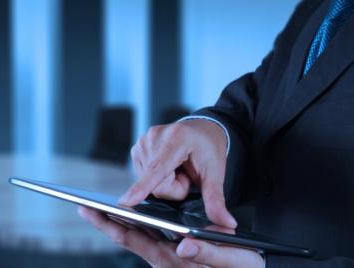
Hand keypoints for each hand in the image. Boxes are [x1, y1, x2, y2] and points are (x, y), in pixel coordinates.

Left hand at [78, 207, 263, 267]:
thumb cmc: (244, 266)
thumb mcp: (232, 259)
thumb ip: (209, 253)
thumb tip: (184, 244)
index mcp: (172, 260)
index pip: (134, 240)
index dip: (111, 224)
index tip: (90, 210)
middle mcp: (164, 260)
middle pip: (128, 239)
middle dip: (105, 222)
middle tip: (84, 207)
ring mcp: (166, 258)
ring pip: (136, 239)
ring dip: (118, 223)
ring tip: (101, 208)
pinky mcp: (172, 255)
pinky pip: (147, 240)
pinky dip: (135, 227)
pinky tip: (131, 217)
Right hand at [120, 119, 236, 227]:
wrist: (202, 130)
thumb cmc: (208, 149)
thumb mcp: (216, 174)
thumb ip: (216, 200)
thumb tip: (227, 224)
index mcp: (177, 138)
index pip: (158, 169)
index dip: (142, 187)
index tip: (126, 202)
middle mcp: (155, 136)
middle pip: (156, 184)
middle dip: (172, 187)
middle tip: (186, 174)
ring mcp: (143, 140)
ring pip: (148, 183)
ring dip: (164, 182)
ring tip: (177, 168)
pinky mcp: (136, 147)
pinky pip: (143, 177)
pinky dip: (156, 177)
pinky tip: (166, 166)